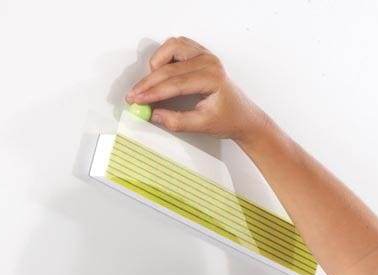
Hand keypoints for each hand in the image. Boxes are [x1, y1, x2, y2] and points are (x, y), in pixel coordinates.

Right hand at [125, 37, 268, 143]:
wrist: (243, 117)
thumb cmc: (229, 119)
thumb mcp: (202, 125)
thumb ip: (177, 121)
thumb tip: (154, 115)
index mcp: (212, 77)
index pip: (174, 83)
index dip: (152, 92)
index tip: (137, 100)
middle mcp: (208, 61)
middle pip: (169, 67)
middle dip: (148, 83)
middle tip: (135, 96)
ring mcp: (204, 55)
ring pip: (171, 48)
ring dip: (157, 64)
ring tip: (150, 84)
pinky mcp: (200, 54)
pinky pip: (177, 45)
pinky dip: (165, 55)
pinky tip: (160, 71)